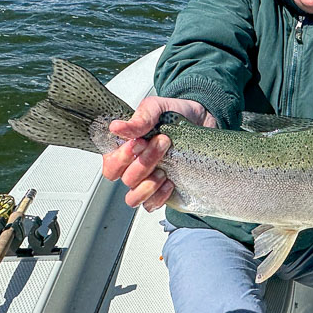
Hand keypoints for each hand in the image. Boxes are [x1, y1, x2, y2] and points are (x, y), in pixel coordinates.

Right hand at [104, 96, 217, 211]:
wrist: (202, 121)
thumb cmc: (175, 115)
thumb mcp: (157, 108)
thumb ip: (140, 118)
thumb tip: (116, 127)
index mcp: (125, 148)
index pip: (110, 165)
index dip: (121, 158)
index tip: (140, 141)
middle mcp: (132, 167)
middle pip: (125, 178)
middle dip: (144, 162)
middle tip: (162, 142)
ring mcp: (147, 181)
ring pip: (134, 197)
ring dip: (148, 185)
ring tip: (163, 171)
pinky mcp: (163, 191)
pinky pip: (151, 205)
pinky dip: (159, 197)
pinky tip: (170, 182)